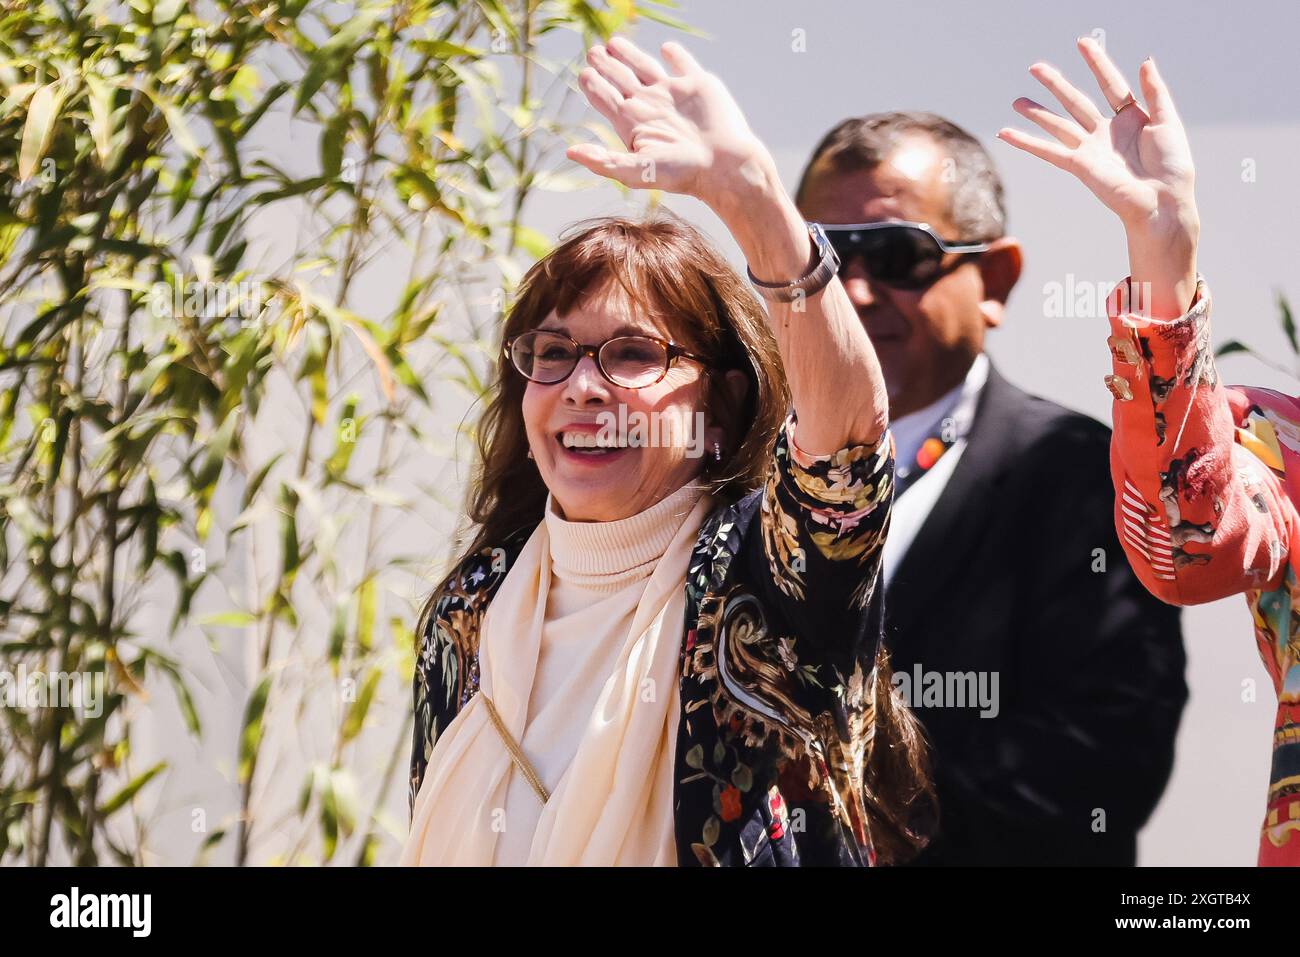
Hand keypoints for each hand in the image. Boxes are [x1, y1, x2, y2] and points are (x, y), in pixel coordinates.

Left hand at [566, 37, 771, 210]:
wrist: (724, 164)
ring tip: (613, 43)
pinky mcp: (698, 84)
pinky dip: (674, 55)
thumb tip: (570, 152)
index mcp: (634, 124)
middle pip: (621, 80)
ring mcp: (674, 94)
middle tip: (592, 53)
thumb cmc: (682, 172)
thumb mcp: (636, 171)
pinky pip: (683, 64)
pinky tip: (666, 49)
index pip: (607, 100)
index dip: (594, 87)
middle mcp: (651, 106)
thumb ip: (603, 161)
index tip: (583, 74)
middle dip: (606, 67)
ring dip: (629, 55)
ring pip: (646, 67)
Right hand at [997, 38, 1198, 316]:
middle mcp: (1107, 131)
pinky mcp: (1079, 165)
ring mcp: (1090, 148)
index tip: (1082, 43)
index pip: (1110, 83)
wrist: (1162, 200)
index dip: (1097, 62)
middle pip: (1076, 100)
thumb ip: (1155, 91)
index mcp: (1131, 118)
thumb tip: (1144, 60)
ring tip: (1017, 100)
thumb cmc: (1172, 165)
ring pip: (1058, 123)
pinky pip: (1048, 151)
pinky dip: (1026, 142)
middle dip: (1056, 83)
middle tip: (1036, 67)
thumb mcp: (1168, 120)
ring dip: (1037, 112)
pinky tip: (1007, 133)